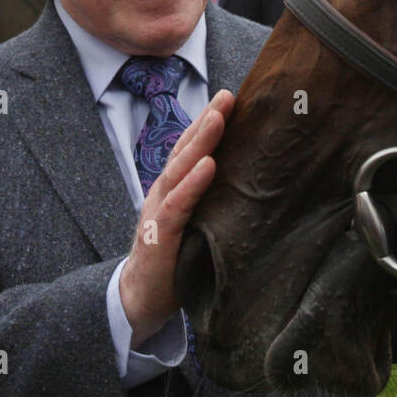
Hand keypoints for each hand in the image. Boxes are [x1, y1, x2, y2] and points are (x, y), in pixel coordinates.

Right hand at [118, 90, 234, 347]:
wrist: (142, 301)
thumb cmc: (176, 260)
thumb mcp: (198, 224)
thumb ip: (215, 202)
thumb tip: (255, 183)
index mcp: (175, 190)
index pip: (191, 150)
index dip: (208, 123)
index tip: (231, 98)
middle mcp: (164, 194)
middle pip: (186, 151)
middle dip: (207, 121)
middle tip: (228, 95)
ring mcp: (159, 213)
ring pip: (180, 170)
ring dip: (200, 142)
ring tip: (219, 117)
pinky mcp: (160, 237)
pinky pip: (177, 206)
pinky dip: (192, 184)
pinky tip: (208, 166)